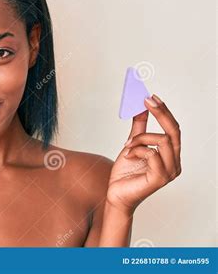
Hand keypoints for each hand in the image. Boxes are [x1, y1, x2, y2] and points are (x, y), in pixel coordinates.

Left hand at [107, 94, 181, 213]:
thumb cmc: (125, 173)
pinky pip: (152, 154)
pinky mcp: (159, 179)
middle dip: (161, 113)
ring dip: (140, 139)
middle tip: (146, 101)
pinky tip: (128, 156)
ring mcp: (169, 172)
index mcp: (170, 155)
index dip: (164, 112)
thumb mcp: (132, 145)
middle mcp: (174, 163)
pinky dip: (137, 150)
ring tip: (127, 147)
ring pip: (162, 140)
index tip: (151, 98)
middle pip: (174, 132)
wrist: (116, 194)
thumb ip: (139, 128)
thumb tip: (141, 108)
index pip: (173, 129)